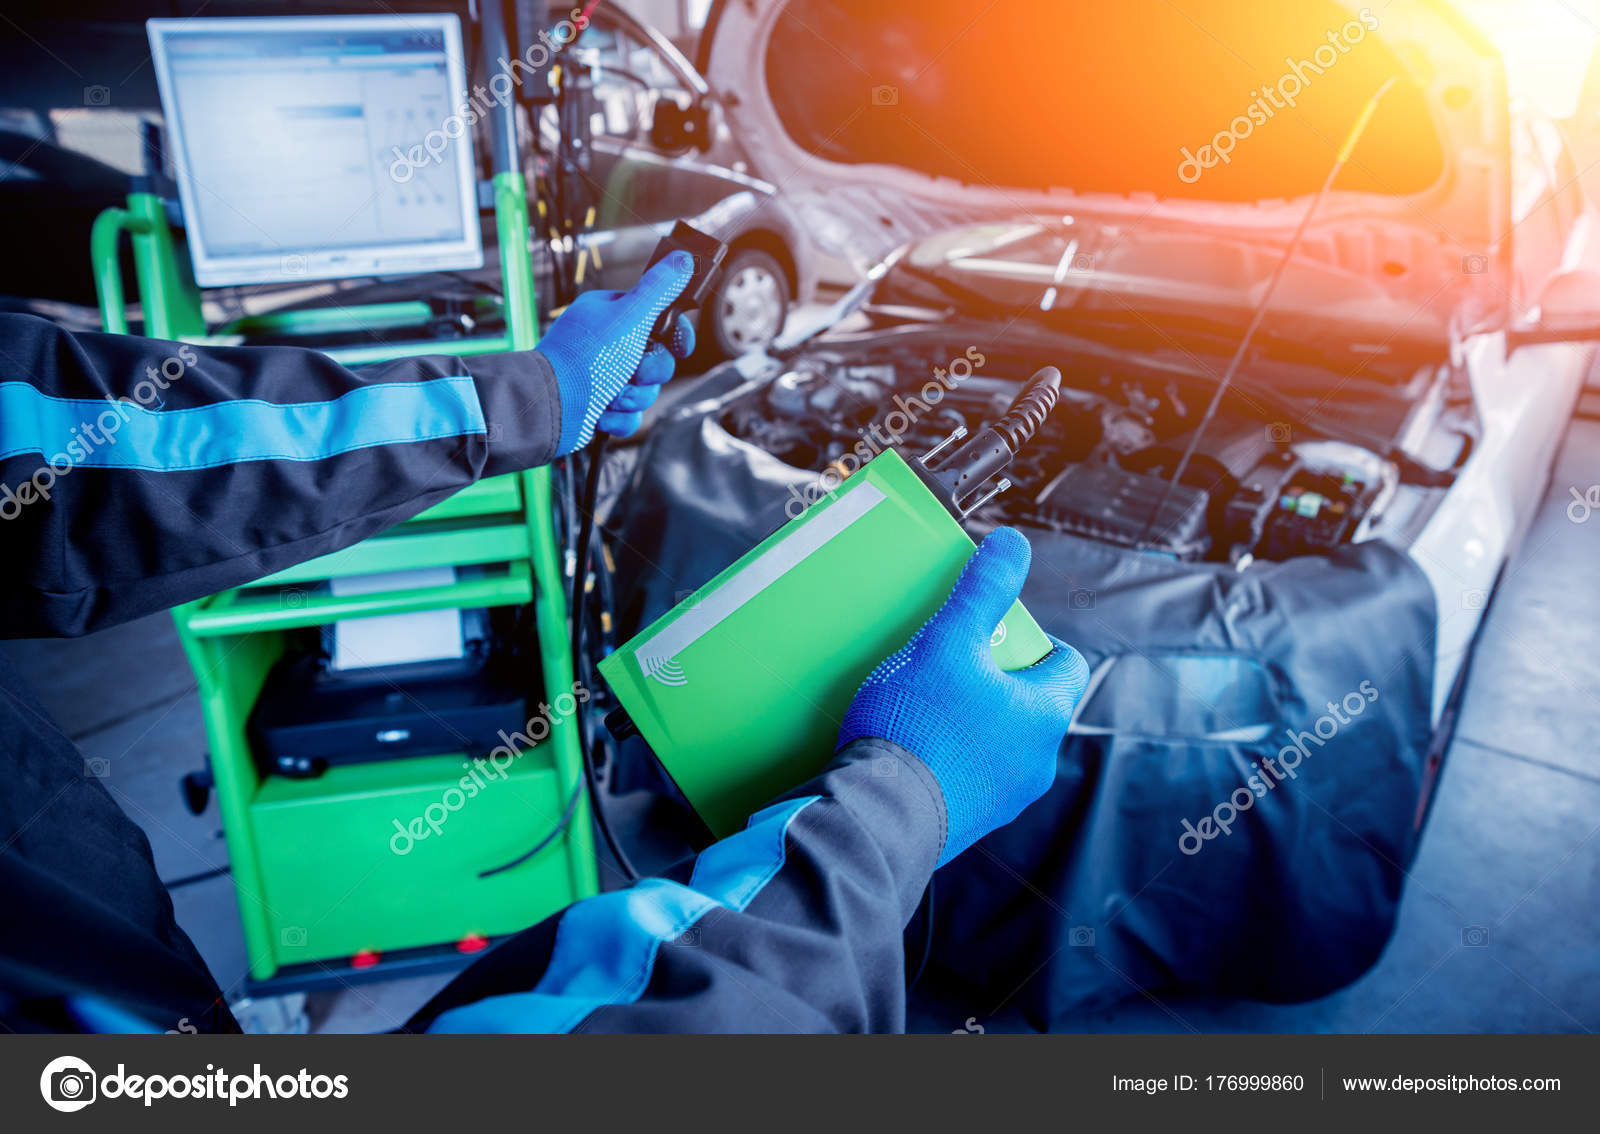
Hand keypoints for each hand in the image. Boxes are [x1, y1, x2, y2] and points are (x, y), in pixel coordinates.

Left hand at [537, 251, 697, 453]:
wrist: (550, 408)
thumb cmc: (583, 359)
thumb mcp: (628, 317)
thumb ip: (659, 289)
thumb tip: (683, 259)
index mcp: (611, 315)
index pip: (657, 318)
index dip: (674, 333)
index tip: (680, 344)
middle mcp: (607, 343)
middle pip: (657, 358)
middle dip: (650, 372)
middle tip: (635, 371)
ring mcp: (604, 375)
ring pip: (646, 389)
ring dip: (634, 397)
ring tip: (612, 395)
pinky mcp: (601, 405)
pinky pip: (630, 414)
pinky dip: (620, 417)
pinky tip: (602, 412)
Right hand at [838, 527, 1089, 864]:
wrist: (878, 815)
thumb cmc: (917, 727)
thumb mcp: (948, 640)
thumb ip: (983, 589)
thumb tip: (1013, 544)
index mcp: (1044, 714)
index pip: (1064, 663)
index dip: (1032, 639)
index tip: (993, 632)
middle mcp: (1035, 762)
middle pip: (1026, 702)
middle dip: (992, 680)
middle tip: (948, 664)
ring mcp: (1003, 798)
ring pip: (996, 741)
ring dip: (968, 721)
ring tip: (921, 705)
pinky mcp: (966, 822)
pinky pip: (965, 776)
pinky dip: (945, 757)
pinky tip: (907, 747)